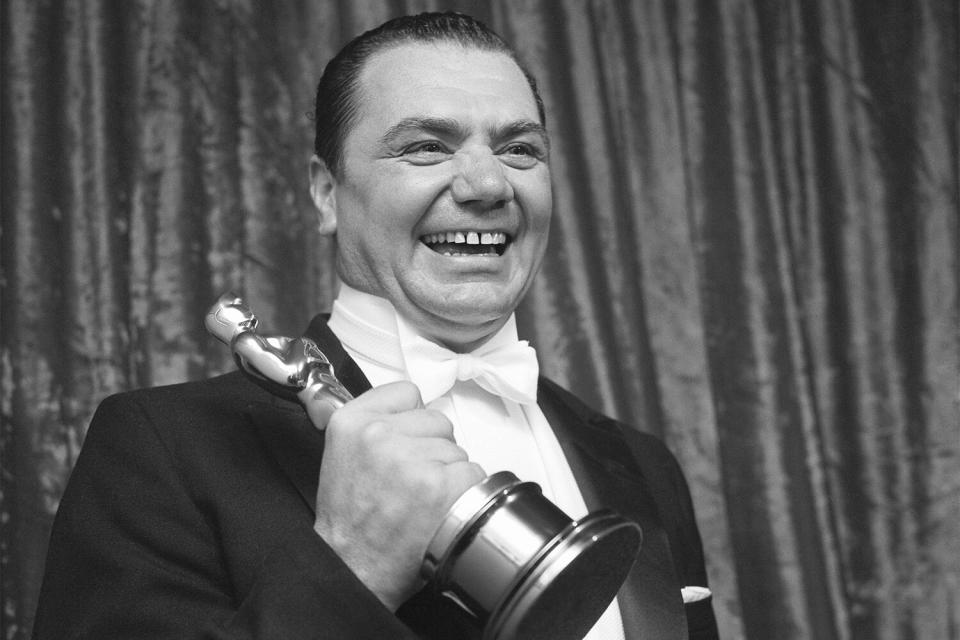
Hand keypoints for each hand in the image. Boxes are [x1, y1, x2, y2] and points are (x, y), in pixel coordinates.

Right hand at [311, 381, 484, 610]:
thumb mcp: (341, 454)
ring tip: (420, 499)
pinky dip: (464, 492)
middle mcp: (379, 435)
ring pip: (456, 449)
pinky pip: (472, 472)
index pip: (407, 392)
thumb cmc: (350, 519)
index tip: (406, 439)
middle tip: (410, 481)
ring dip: (447, 473)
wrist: (353, 567)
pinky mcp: (439, 485)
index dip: (412, 419)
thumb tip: (406, 404)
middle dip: (432, 448)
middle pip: (437, 420)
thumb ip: (371, 422)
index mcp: (352, 422)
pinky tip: (438, 509)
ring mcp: (411, 459)